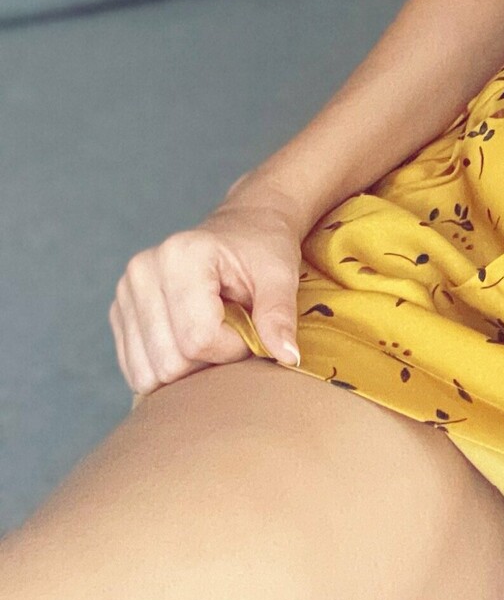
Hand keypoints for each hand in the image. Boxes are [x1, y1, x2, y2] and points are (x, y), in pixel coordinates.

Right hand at [110, 183, 306, 398]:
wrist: (243, 225)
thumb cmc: (262, 248)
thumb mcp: (280, 275)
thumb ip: (280, 315)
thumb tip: (288, 357)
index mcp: (180, 256)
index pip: (198, 340)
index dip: (232, 348)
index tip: (249, 328)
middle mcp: (142, 271)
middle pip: (169, 362)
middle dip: (209, 361)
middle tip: (232, 331)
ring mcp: (124, 292)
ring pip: (147, 373)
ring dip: (186, 369)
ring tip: (211, 333)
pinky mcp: (119, 313)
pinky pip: (135, 370)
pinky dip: (166, 368)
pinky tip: (188, 340)